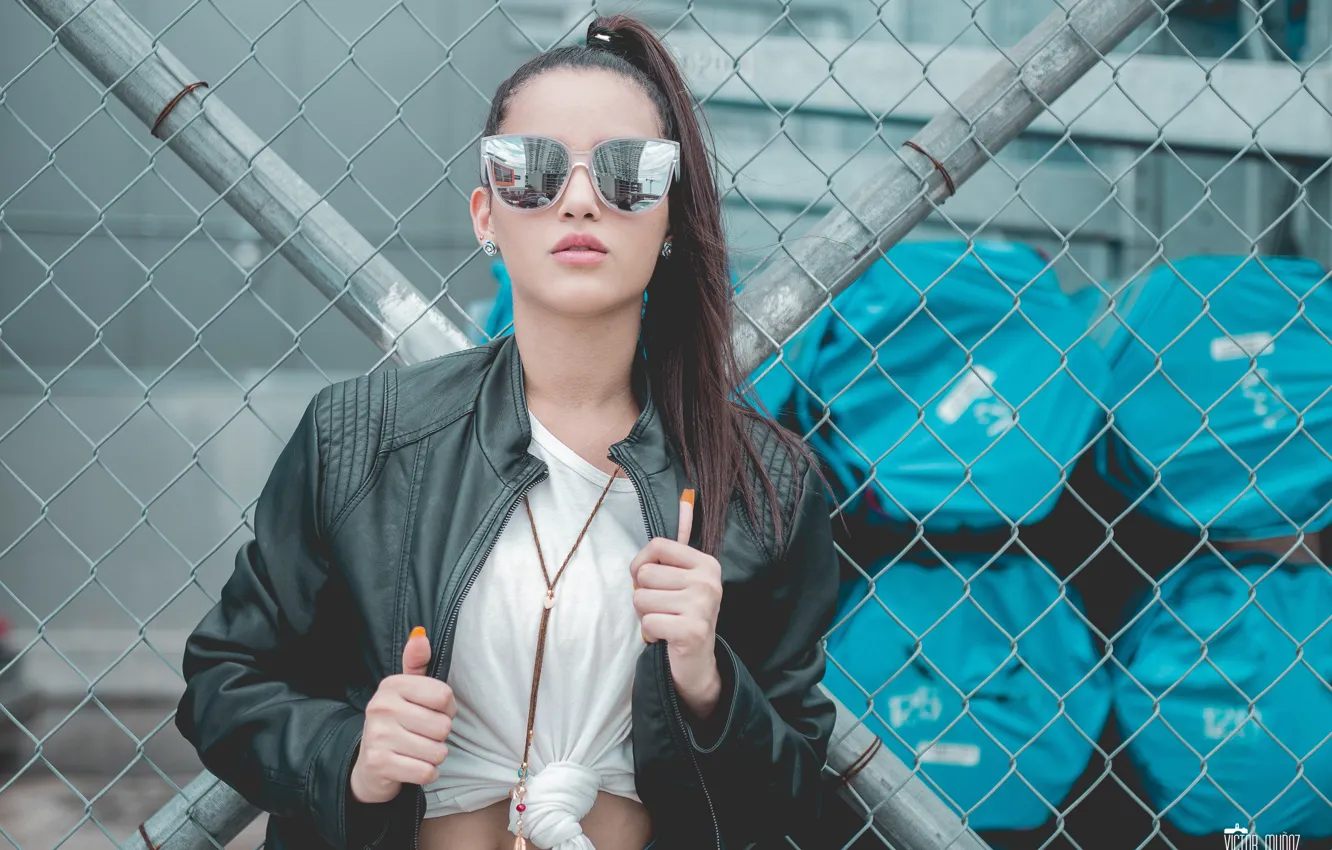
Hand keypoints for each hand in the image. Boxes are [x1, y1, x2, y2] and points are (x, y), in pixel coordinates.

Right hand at [349, 627, 455, 803]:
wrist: (370, 765)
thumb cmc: (398, 722)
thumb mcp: (407, 690)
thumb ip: (416, 663)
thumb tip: (420, 635)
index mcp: (392, 685)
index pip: (444, 696)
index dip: (447, 709)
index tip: (432, 712)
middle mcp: (381, 707)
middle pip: (443, 726)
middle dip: (440, 736)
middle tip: (422, 735)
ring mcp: (378, 736)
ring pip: (437, 751)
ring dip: (434, 756)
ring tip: (417, 751)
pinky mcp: (379, 764)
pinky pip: (426, 772)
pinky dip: (426, 773)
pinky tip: (413, 766)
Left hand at [629, 491, 722, 716]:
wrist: (698, 662)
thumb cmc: (683, 615)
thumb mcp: (684, 578)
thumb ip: (677, 548)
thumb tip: (686, 500)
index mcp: (706, 564)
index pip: (656, 546)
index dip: (641, 566)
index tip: (652, 582)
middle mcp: (708, 581)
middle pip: (644, 575)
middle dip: (644, 596)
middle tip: (663, 609)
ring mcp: (702, 606)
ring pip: (642, 599)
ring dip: (646, 615)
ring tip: (666, 622)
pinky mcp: (692, 630)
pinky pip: (648, 622)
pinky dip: (651, 633)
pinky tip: (667, 636)